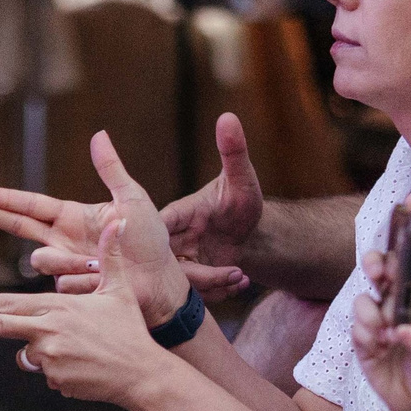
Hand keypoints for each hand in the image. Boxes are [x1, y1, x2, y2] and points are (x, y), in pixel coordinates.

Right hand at [0, 135, 249, 312]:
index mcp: (73, 216)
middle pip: (17, 226)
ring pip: (42, 263)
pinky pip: (63, 285)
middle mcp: (63, 240)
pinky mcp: (72, 288)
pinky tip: (102, 281)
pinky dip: (83, 281)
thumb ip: (111, 170)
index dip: (4, 199)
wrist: (163, 280)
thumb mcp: (132, 199)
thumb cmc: (151, 240)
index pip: (30, 205)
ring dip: (68, 263)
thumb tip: (98, 135)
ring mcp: (65, 265)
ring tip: (97, 265)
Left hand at [0, 217, 166, 405]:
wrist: (143, 374)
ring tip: (78, 351)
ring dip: (41, 354)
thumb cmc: (130, 331)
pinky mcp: (55, 379)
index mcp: (55, 307)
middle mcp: (46, 331)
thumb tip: (118, 221)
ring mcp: (49, 358)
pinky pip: (46, 374)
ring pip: (27, 355)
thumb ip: (110, 256)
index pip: (4, 305)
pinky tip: (84, 368)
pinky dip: (59, 371)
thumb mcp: (120, 289)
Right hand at [160, 112, 264, 276]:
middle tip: (232, 271)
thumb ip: (233, 151)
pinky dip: (219, 292)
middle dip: (201, 274)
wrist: (254, 233)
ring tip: (240, 276)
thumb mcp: (242, 178)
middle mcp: (171, 240)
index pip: (156, 228)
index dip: (161, 243)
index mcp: (176, 215)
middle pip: (168, 265)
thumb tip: (229, 117)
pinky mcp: (189, 280)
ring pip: (182, 284)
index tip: (183, 252)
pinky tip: (240, 282)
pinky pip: (194, 293)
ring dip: (214, 285)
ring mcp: (179, 262)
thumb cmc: (244, 201)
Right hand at [349, 205, 410, 410]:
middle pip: (379, 266)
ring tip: (385, 335)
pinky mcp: (363, 340)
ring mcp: (378, 320)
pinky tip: (378, 347)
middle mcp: (396, 302)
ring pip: (363, 297)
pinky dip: (365, 335)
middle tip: (378, 273)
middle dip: (375, 263)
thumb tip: (390, 320)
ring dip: (371, 314)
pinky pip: (356, 327)